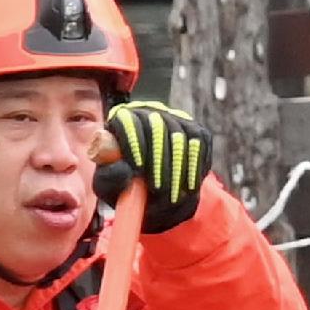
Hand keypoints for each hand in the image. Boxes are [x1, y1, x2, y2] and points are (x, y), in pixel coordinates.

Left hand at [102, 100, 211, 233]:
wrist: (149, 184)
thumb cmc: (123, 182)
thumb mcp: (109, 183)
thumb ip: (110, 177)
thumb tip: (127, 170)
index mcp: (121, 118)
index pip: (127, 122)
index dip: (133, 143)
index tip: (137, 170)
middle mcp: (149, 112)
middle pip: (157, 128)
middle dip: (159, 163)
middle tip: (158, 192)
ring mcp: (175, 118)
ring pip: (181, 136)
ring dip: (177, 170)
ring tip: (172, 198)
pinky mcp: (196, 130)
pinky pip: (200, 143)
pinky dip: (195, 166)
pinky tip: (189, 189)